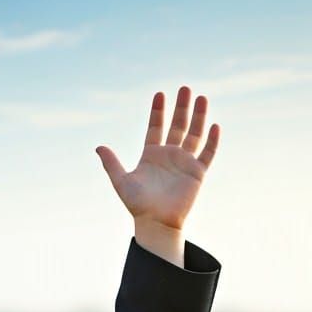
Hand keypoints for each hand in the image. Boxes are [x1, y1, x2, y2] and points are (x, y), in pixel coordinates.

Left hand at [95, 86, 218, 230]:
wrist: (156, 222)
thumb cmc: (138, 205)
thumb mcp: (122, 181)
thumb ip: (111, 163)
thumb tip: (98, 147)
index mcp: (151, 156)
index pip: (155, 128)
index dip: (157, 112)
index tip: (160, 94)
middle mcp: (169, 156)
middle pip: (177, 126)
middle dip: (181, 108)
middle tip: (185, 88)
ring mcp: (184, 163)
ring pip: (194, 134)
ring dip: (198, 116)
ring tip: (201, 97)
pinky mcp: (197, 173)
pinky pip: (207, 153)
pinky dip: (212, 140)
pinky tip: (214, 125)